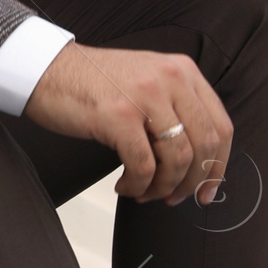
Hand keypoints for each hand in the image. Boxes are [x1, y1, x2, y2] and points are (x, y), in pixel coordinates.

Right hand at [23, 42, 232, 205]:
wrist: (47, 69)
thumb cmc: (95, 83)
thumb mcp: (148, 80)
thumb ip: (176, 107)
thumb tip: (199, 161)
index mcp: (183, 71)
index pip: (220, 126)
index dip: (217, 167)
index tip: (207, 190)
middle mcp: (170, 79)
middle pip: (204, 146)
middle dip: (191, 182)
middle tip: (174, 197)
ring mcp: (144, 96)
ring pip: (177, 160)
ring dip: (162, 187)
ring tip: (143, 192)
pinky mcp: (118, 116)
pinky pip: (143, 167)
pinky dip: (138, 186)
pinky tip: (125, 186)